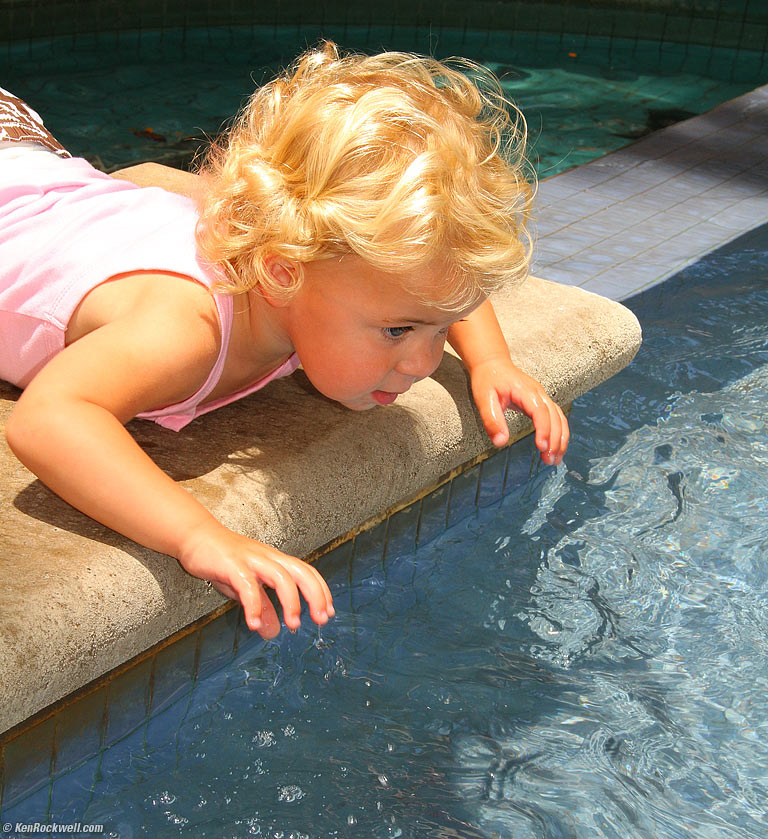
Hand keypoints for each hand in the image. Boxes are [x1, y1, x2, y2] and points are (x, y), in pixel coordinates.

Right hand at [177, 521, 334, 639]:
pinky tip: (255, 624)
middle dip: (315, 595)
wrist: (196, 537)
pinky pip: (248, 585)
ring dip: (290, 602)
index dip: (321, 591)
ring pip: (280, 577)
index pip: (306, 572)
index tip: (328, 613)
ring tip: (293, 625)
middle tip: (320, 620)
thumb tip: (273, 632)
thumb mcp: (248, 586)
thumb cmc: (224, 560)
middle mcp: (269, 558)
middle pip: (301, 572)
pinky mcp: (232, 565)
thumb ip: (263, 606)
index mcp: (276, 561)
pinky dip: (254, 605)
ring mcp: (251, 560)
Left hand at [470, 356, 568, 463]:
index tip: (542, 447)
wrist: (492, 364)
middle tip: (549, 461)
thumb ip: (492, 420)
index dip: (544, 430)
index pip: (541, 412)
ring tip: (554, 460)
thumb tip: (500, 442)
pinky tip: (555, 448)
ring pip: (560, 419)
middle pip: (555, 417)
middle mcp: (539, 393)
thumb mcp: (483, 399)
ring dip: (560, 439)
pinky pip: (557, 418)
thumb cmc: (487, 380)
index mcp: (526, 391)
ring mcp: (542, 397)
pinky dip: (559, 434)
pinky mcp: (541, 402)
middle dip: (555, 440)